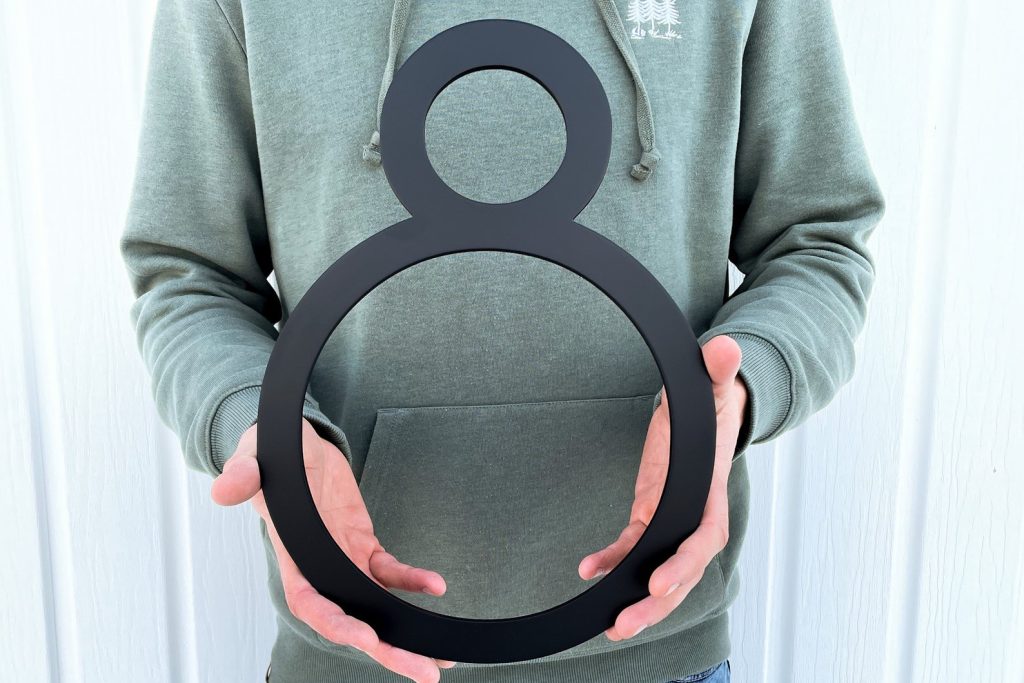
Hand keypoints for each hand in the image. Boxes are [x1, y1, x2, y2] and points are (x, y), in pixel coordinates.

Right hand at [211, 419, 453, 682]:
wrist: (295, 444)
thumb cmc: (270, 454)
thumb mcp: (253, 456)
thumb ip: (242, 474)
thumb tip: (224, 489)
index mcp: (291, 552)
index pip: (309, 600)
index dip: (336, 622)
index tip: (367, 637)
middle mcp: (318, 565)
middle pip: (350, 619)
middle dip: (385, 649)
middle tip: (424, 672)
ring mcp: (342, 558)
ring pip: (374, 606)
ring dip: (405, 632)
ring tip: (439, 656)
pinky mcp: (361, 545)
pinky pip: (389, 571)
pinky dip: (412, 580)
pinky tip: (435, 586)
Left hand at [578, 335, 747, 640]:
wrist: (711, 403)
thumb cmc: (713, 395)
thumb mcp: (714, 379)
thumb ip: (718, 368)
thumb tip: (724, 348)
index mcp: (711, 489)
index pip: (704, 535)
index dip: (685, 562)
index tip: (661, 581)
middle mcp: (695, 511)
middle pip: (683, 570)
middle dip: (658, 602)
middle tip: (625, 624)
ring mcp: (674, 516)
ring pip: (661, 571)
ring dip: (639, 600)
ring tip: (612, 626)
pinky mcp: (653, 511)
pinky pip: (635, 547)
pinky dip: (614, 560)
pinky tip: (589, 569)